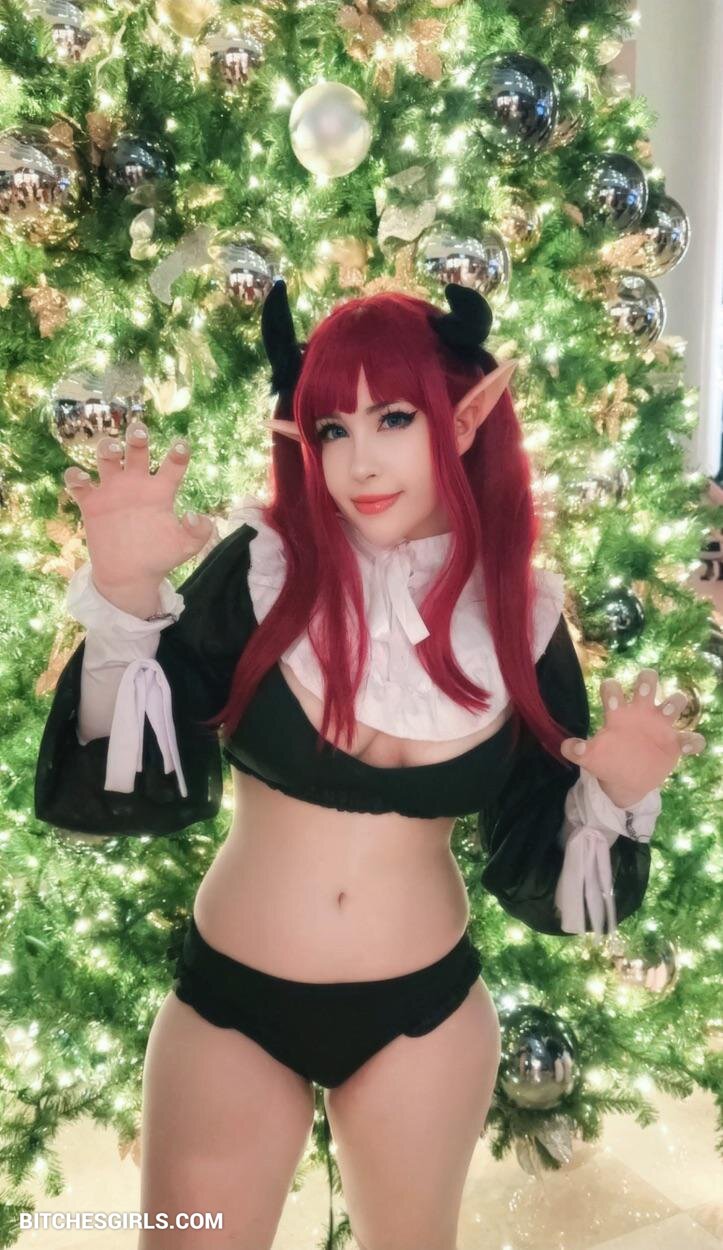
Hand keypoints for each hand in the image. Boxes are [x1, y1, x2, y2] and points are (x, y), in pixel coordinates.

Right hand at [63, 423, 215, 589]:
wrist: (130, 576)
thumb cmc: (160, 558)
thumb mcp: (185, 548)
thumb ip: (198, 533)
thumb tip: (195, 515)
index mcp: (161, 491)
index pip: (173, 464)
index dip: (178, 453)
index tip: (181, 445)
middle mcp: (137, 484)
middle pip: (137, 450)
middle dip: (137, 436)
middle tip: (138, 432)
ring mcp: (113, 491)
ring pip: (107, 457)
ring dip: (107, 447)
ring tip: (113, 451)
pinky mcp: (92, 503)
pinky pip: (79, 483)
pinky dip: (76, 477)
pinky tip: (82, 480)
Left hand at [559, 668, 705, 806]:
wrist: (626, 781)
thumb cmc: (608, 760)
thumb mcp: (591, 758)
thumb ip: (578, 751)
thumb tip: (567, 747)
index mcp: (618, 713)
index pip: (613, 690)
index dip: (612, 690)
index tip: (611, 701)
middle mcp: (641, 712)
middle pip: (646, 684)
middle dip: (646, 681)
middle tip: (643, 690)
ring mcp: (660, 726)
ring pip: (674, 703)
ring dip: (674, 703)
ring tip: (668, 712)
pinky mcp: (674, 744)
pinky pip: (689, 739)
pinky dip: (692, 741)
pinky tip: (687, 746)